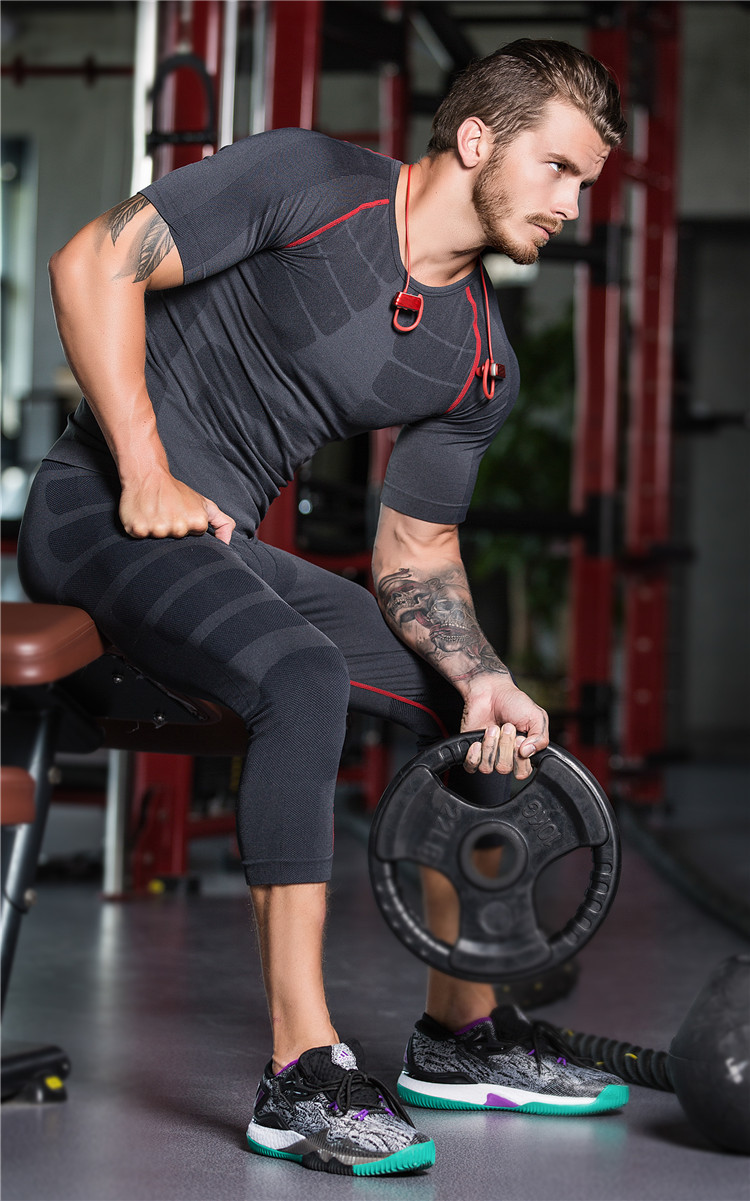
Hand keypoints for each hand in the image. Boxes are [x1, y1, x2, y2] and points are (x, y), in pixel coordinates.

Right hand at [119, 466, 234, 543]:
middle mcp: (179, 528)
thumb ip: (222, 523)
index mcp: (197, 523)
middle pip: (174, 541)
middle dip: (169, 530)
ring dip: (153, 529)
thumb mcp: (205, 505)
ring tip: (154, 513)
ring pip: (156, 540)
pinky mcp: (138, 529)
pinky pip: (138, 537)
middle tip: (166, 513)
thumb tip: (226, 543)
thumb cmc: (176, 491)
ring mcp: (159, 530)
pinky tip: (142, 515)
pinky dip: (138, 528)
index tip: (180, 515)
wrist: (148, 474)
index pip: (191, 538)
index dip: (184, 528)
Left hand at [461, 680, 548, 779]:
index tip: (520, 740)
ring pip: (487, 767)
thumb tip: (527, 753)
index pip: (522, 772)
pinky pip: (471, 766)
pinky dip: (474, 755)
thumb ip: (541, 738)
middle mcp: (506, 757)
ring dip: (490, 745)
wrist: (490, 691)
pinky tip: (478, 741)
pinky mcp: (471, 751)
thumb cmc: (514, 703)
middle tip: (506, 726)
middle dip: (504, 745)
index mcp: (524, 753)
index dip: (520, 759)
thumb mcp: (537, 717)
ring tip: (492, 728)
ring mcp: (488, 755)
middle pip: (504, 768)